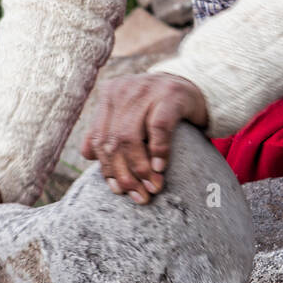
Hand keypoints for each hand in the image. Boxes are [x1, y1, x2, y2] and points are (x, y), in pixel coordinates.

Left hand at [81, 73, 207, 203]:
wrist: (195, 87)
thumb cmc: (159, 106)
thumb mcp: (132, 114)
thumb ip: (109, 130)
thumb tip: (87, 155)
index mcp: (109, 94)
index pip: (100, 139)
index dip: (107, 168)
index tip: (118, 191)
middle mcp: (123, 90)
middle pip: (113, 141)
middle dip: (124, 174)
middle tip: (138, 195)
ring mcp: (145, 90)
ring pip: (130, 137)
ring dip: (140, 168)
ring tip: (152, 187)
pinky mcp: (169, 94)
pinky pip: (158, 128)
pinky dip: (158, 151)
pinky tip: (160, 168)